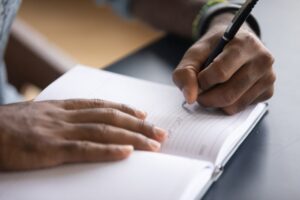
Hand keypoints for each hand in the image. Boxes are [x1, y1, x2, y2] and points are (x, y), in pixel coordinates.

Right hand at [0, 99, 167, 170]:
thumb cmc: (8, 126)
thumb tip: (78, 123)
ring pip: (104, 131)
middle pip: (110, 117)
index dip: (125, 109)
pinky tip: (127, 153)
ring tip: (154, 143)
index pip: (101, 105)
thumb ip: (59, 118)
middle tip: (160, 131)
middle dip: (139, 124)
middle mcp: (66, 116)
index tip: (143, 113)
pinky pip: (85, 149)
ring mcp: (59, 132)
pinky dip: (109, 151)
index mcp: (62, 107)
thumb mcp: (37, 115)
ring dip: (132, 137)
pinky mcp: (51, 149)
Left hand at [173, 15, 275, 114]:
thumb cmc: (214, 47)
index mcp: (244, 44)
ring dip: (216, 103)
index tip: (198, 78)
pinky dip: (228, 105)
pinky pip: (242, 108)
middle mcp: (262, 59)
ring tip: (211, 91)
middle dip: (207, 98)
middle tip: (200, 93)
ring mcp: (268, 77)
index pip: (220, 73)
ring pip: (235, 105)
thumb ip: (185, 73)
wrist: (235, 42)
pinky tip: (226, 91)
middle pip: (228, 94)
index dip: (202, 81)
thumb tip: (190, 98)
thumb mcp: (195, 54)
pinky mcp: (268, 91)